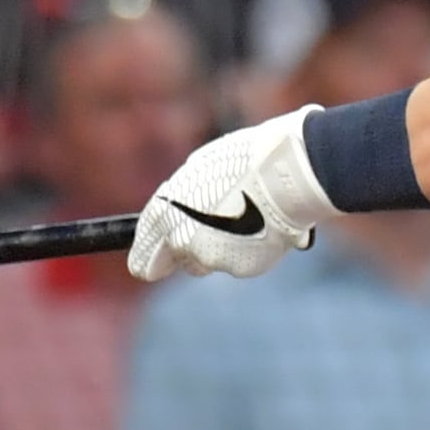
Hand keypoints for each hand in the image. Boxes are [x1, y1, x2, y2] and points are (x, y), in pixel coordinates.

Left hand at [126, 107, 331, 284]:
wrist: (286, 174)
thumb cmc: (244, 161)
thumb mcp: (200, 168)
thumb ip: (183, 196)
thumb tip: (181, 210)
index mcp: (164, 211)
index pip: (144, 249)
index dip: (145, 260)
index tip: (146, 269)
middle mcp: (180, 240)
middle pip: (179, 259)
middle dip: (190, 250)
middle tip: (212, 234)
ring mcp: (211, 258)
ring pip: (210, 262)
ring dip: (220, 249)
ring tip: (244, 219)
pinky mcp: (241, 268)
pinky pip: (239, 262)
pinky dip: (248, 250)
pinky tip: (262, 227)